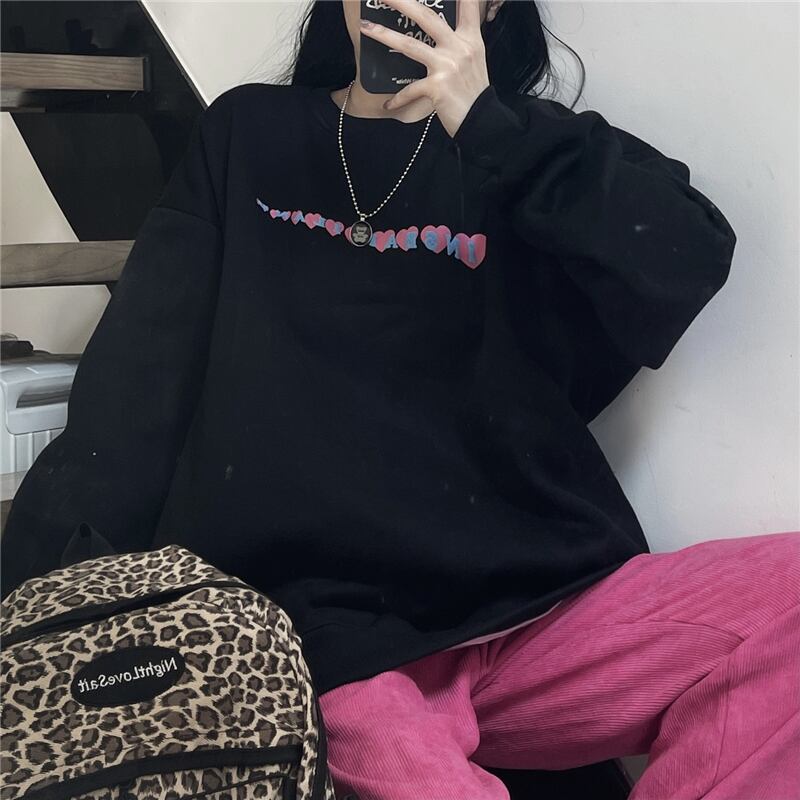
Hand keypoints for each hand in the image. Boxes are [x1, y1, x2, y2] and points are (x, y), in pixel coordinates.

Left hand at [358, 0, 490, 137]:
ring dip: (384, 34)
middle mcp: (459, 47)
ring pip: (410, 44)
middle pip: (426, 17)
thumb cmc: (474, 92)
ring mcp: (447, 66)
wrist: (481, 121)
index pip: (466, 4)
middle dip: (402, 1)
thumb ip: (459, 41)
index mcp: (470, 38)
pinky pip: (410, 89)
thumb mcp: (474, 59)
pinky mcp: (437, 87)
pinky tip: (387, 104)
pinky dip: (397, 98)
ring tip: (366, 27)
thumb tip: (439, 29)